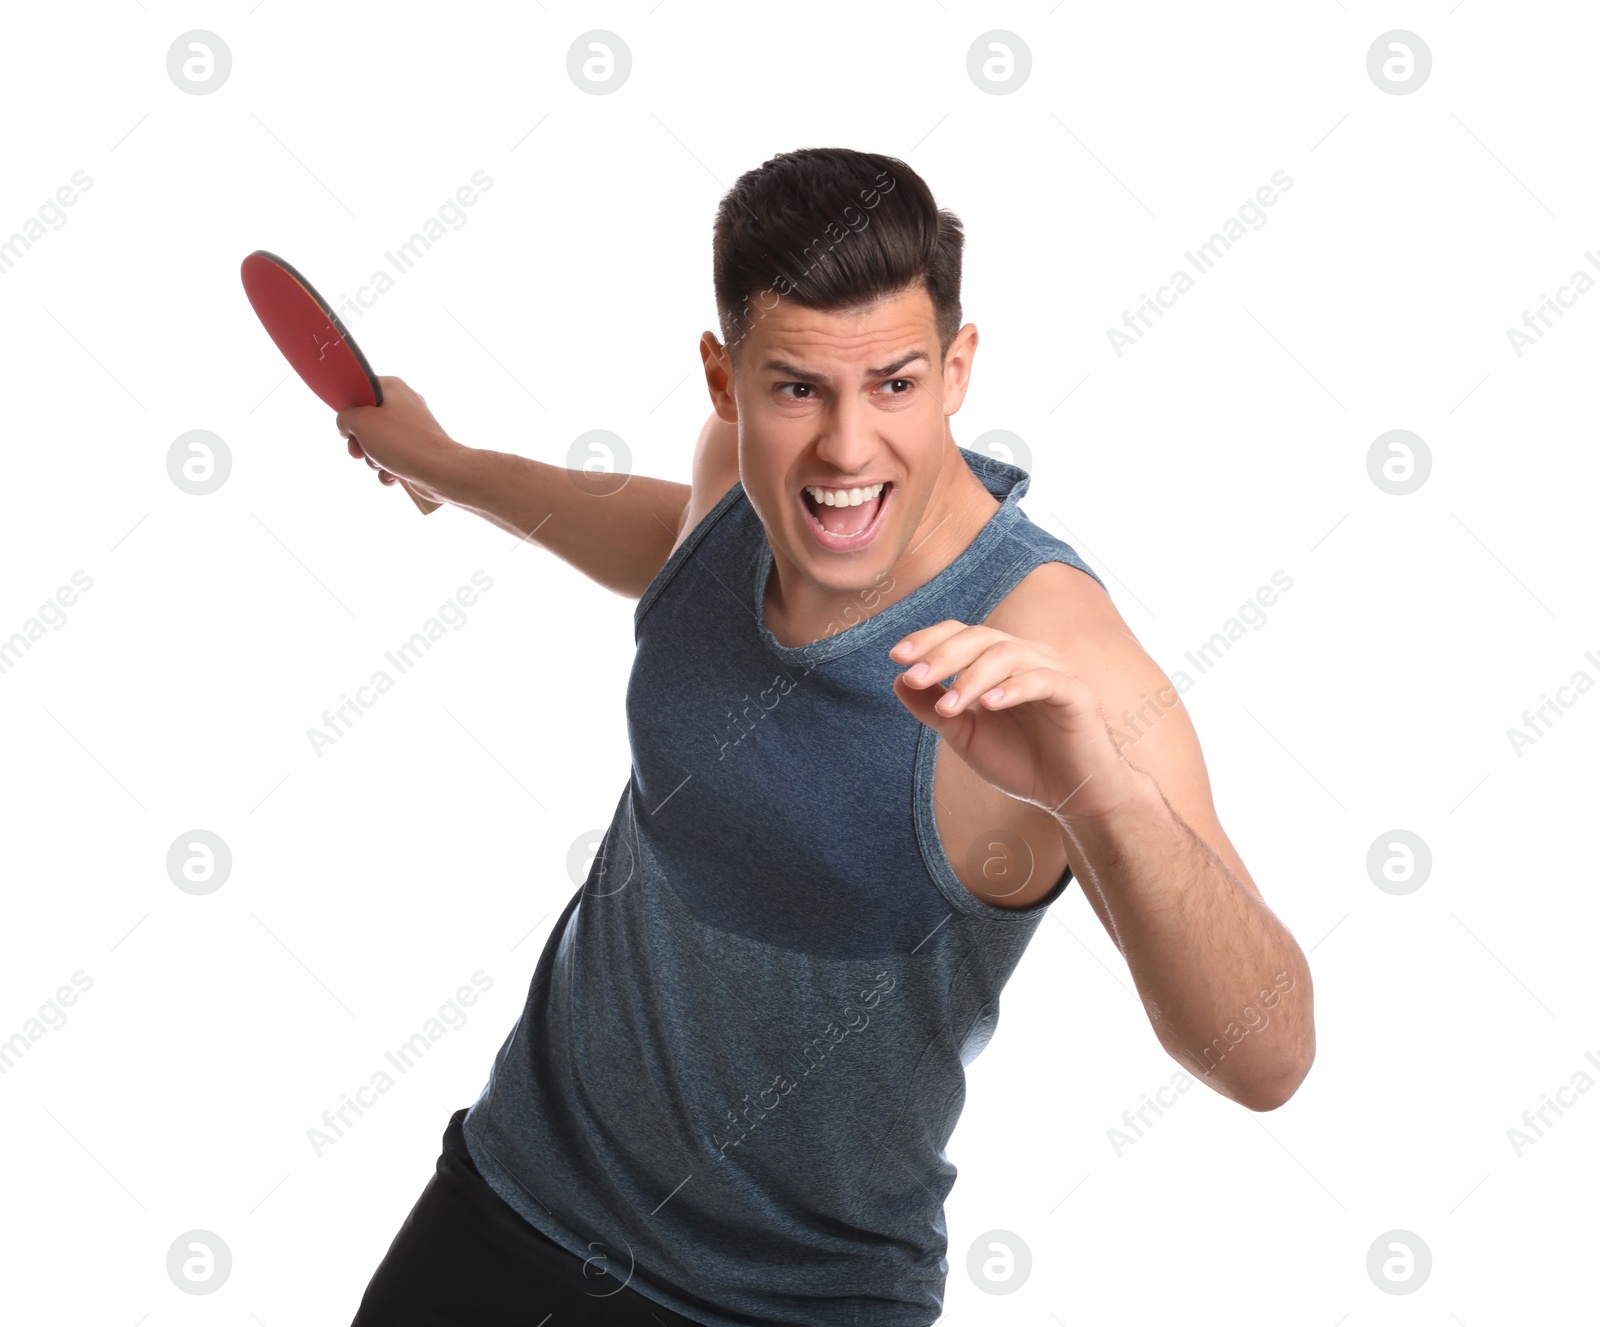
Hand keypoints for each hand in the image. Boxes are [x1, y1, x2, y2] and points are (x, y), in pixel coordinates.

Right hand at [336, 376, 463, 502]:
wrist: (440, 471)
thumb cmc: (401, 442)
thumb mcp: (360, 422)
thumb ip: (345, 418)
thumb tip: (348, 426)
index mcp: (392, 388)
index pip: (361, 390)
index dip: (350, 408)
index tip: (347, 424)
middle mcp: (405, 404)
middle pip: (367, 420)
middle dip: (359, 441)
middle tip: (359, 450)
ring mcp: (413, 429)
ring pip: (378, 443)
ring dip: (372, 458)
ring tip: (381, 463)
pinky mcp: (418, 450)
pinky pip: (393, 458)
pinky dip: (388, 469)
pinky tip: (393, 475)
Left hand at [890, 620, 1137, 823]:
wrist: (1069, 796)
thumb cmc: (1019, 761)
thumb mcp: (965, 735)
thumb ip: (934, 709)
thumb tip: (898, 681)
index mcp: (999, 661)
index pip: (961, 634)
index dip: (928, 640)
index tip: (896, 658)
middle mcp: (1026, 657)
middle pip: (981, 637)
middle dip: (943, 656)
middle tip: (915, 678)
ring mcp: (1054, 671)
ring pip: (1008, 655)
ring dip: (972, 677)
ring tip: (949, 706)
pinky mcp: (1076, 693)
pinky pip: (1044, 680)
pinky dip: (1014, 688)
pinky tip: (989, 704)